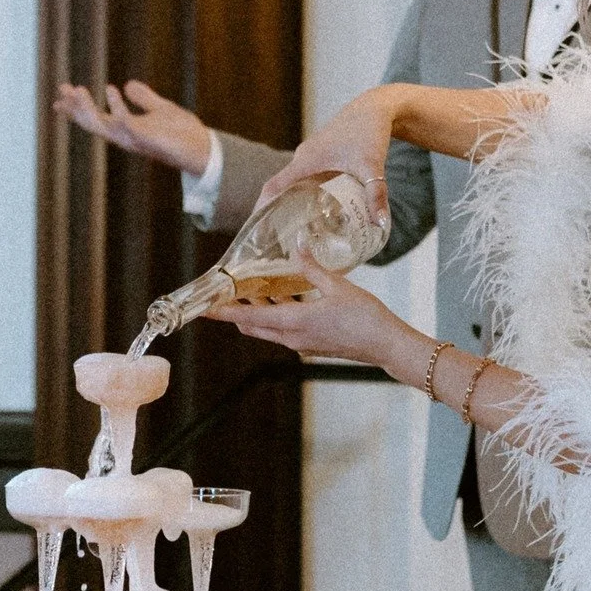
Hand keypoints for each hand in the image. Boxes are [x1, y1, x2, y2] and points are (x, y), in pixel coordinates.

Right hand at [53, 80, 211, 173]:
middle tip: (61, 90)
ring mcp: (135, 140)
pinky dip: (117, 107)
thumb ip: (144, 98)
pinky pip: (127, 123)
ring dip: (88, 109)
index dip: (77, 109)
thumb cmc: (183, 133)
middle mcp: (126, 137)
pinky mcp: (147, 139)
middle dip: (76, 108)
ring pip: (103, 126)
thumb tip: (128, 84)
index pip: (96, 118)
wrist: (204, 148)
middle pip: (93, 123)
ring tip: (77, 90)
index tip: (59, 97)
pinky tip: (111, 89)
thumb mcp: (160, 109)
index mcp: (126, 129)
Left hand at [208, 251, 404, 364]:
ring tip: (252, 287)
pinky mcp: (312, 344)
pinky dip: (276, 314)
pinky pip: (284, 329)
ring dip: (257, 310)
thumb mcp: (337, 286)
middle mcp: (292, 338)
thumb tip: (297, 245)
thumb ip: (312, 267)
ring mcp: (301, 343)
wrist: (386, 345)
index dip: (224, 311)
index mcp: (294, 323)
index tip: (204, 307)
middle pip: (252, 325)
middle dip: (236, 309)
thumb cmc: (365, 318)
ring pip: (268, 327)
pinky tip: (283, 296)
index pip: (248, 317)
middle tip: (225, 291)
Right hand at [256, 88, 395, 229]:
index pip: (273, 188)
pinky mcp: (321, 157)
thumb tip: (380, 224)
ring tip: (292, 234)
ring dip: (290, 206)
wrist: (376, 107)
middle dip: (275, 214)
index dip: (262, 209)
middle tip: (275, 243)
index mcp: (306, 161)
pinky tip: (316, 214)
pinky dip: (306, 196)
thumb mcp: (372, 166)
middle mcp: (303, 159)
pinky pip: (306, 180)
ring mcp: (311, 157)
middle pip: (280, 190)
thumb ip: (376, 194)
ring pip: (294, 185)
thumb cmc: (369, 131)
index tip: (255, 231)